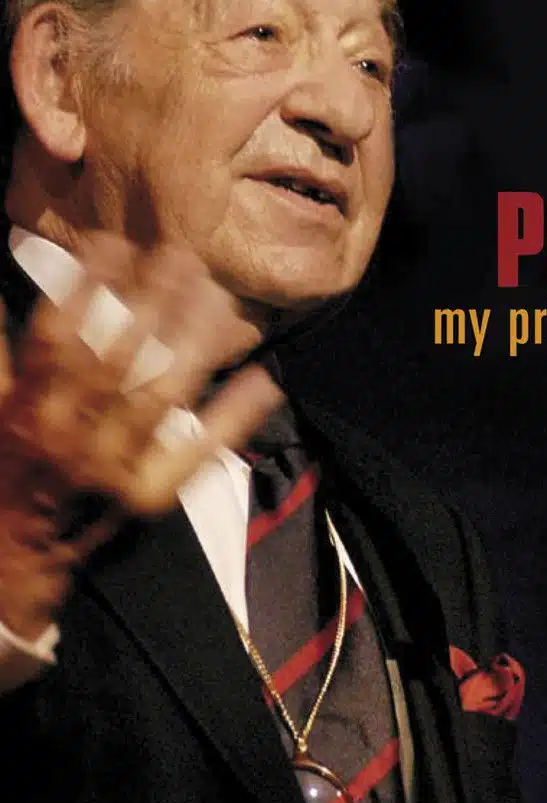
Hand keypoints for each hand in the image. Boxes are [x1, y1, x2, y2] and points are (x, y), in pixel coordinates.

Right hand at [0, 234, 282, 639]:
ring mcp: (113, 468)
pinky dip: (232, 416)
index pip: (57, 338)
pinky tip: (264, 378)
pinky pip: (198, 453)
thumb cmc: (6, 471)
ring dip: (193, 342)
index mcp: (26, 412)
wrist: (15, 560)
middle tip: (180, 254)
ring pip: (160, 395)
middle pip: (116, 359)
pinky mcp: (150, 495)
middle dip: (149, 302)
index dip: (84, 287)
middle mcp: (68, 438)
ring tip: (220, 296)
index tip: (112, 242)